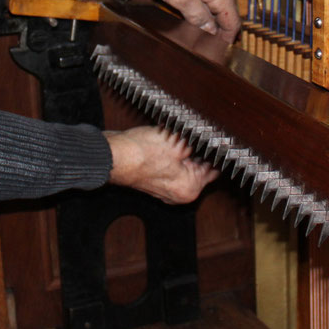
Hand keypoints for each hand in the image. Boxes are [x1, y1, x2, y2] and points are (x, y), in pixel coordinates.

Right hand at [104, 126, 218, 204]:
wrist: (113, 156)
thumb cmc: (141, 153)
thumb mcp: (179, 141)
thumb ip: (199, 142)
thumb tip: (211, 139)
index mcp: (190, 189)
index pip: (213, 169)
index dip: (214, 151)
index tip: (215, 139)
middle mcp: (179, 194)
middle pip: (198, 168)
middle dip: (197, 151)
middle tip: (194, 134)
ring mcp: (166, 189)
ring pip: (184, 165)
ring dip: (183, 151)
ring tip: (177, 137)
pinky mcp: (155, 180)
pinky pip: (171, 165)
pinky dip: (171, 154)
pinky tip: (166, 141)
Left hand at [123, 0, 239, 42]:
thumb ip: (199, 17)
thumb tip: (210, 30)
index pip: (233, 22)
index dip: (227, 39)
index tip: (218, 52)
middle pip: (225, 13)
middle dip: (216, 29)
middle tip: (202, 46)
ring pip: (214, 4)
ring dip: (206, 17)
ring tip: (194, 32)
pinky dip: (198, 6)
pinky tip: (188, 13)